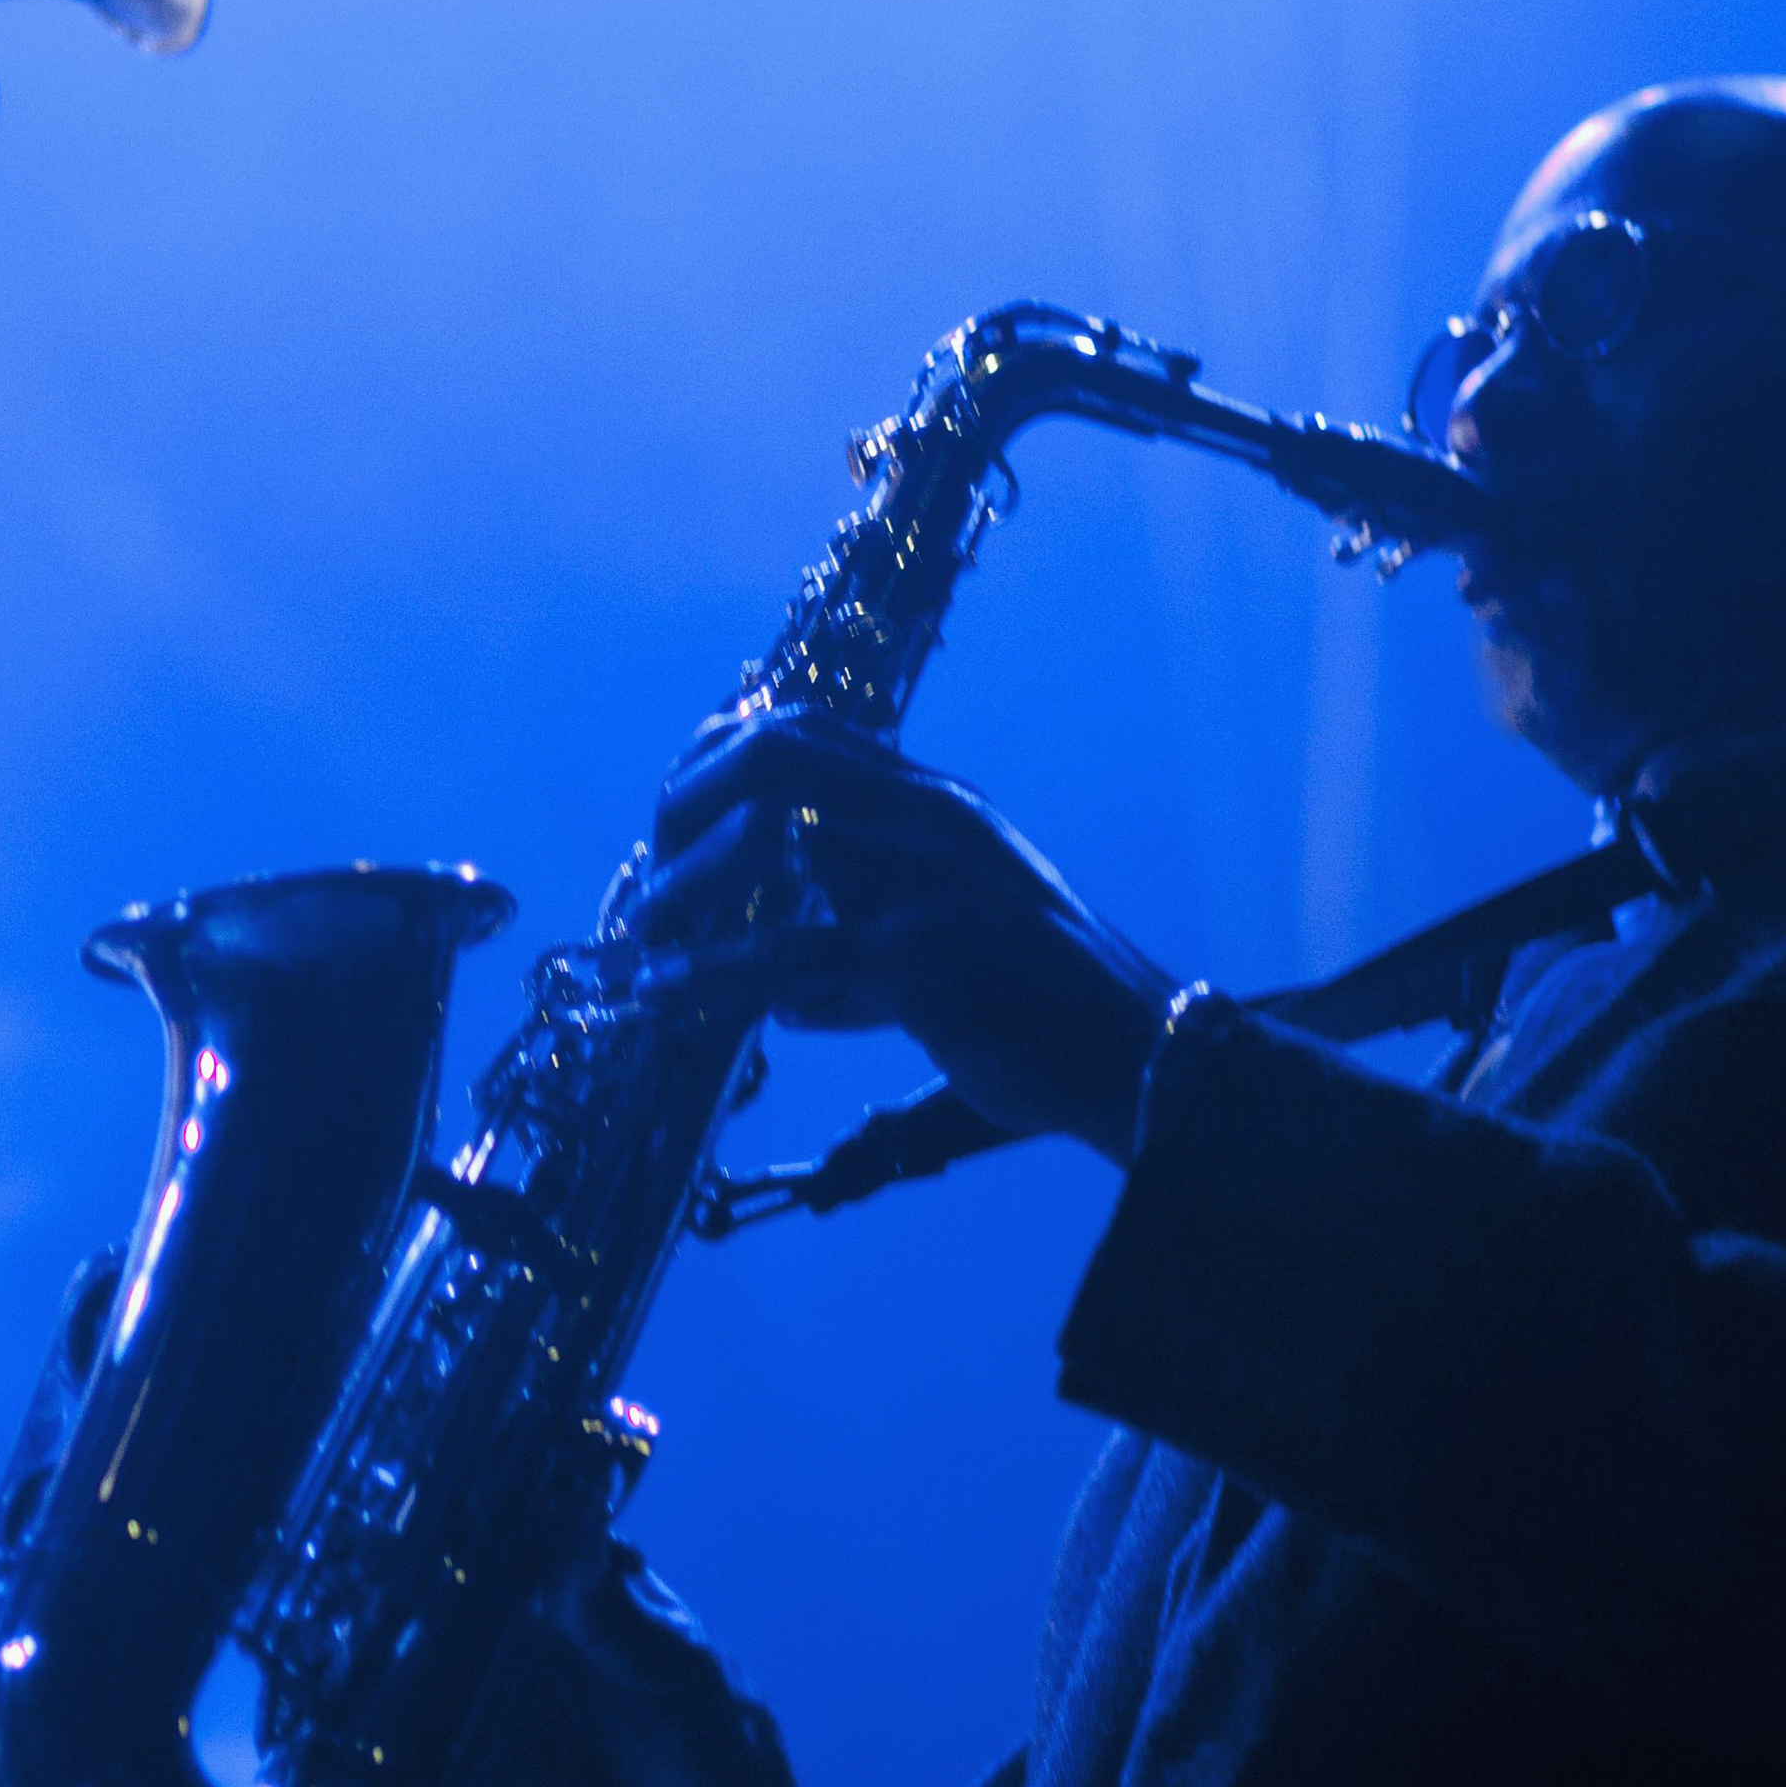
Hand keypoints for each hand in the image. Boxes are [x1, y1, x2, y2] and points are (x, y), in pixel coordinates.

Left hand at [644, 713, 1175, 1158]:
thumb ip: (873, 931)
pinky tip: (667, 1001)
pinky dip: (708, 979)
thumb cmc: (1046, 1002)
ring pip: (764, 845)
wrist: (1143, 1058)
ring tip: (642, 948)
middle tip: (652, 881)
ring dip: (682, 896)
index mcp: (937, 802)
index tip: (671, 817)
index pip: (804, 729)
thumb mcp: (961, 930)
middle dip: (685, 807)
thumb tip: (786, 988)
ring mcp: (924, 882)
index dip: (716, 758)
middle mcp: (928, 819)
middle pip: (770, 754)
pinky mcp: (920, 959)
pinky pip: (783, 958)